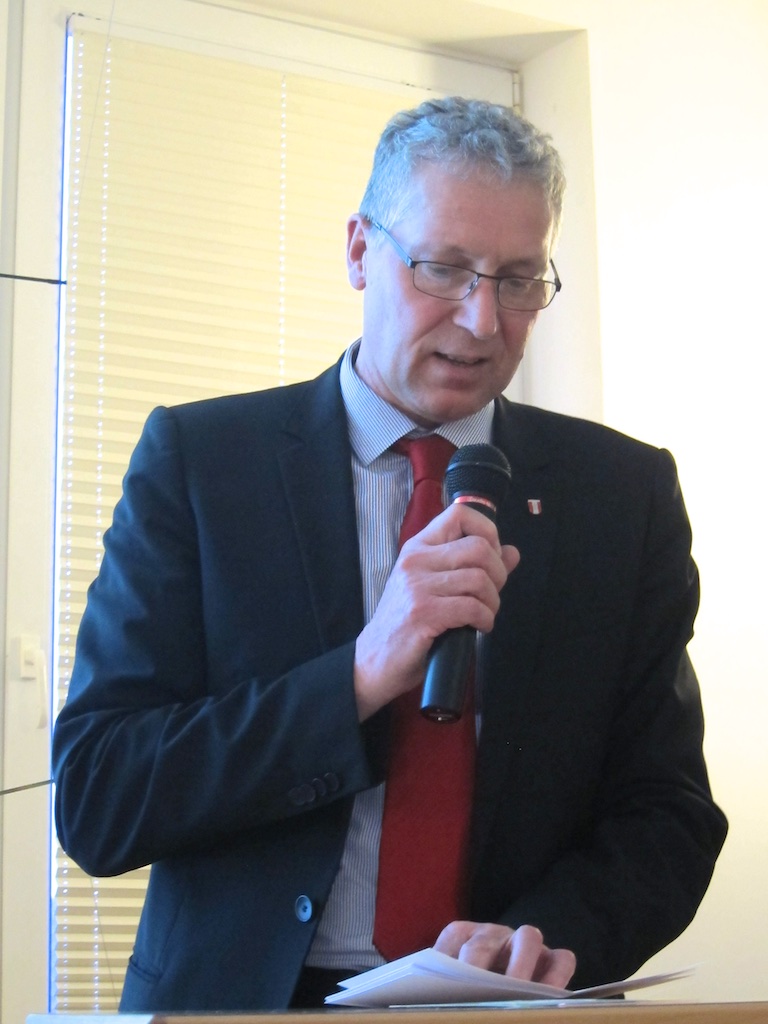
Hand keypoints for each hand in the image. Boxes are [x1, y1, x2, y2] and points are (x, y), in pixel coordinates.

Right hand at [353, 503, 518, 719]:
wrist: (374, 660)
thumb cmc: (407, 624)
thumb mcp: (436, 587)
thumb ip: (473, 567)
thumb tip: (511, 552)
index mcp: (418, 547)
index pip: (460, 514)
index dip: (488, 532)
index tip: (491, 559)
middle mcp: (415, 560)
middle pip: (478, 547)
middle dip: (498, 574)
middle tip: (491, 595)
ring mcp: (417, 586)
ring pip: (479, 579)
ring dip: (492, 602)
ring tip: (484, 615)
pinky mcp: (422, 613)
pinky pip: (472, 607)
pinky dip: (485, 619)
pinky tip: (478, 627)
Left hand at [434, 921, 576, 988]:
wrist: (497, 980)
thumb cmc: (469, 985)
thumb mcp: (452, 981)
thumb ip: (445, 984)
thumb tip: (432, 1001)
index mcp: (461, 936)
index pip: (453, 941)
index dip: (448, 963)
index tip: (445, 986)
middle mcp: (492, 934)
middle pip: (483, 943)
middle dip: (479, 967)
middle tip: (478, 991)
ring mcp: (523, 943)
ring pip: (528, 938)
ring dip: (521, 964)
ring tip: (517, 990)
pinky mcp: (551, 958)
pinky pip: (562, 958)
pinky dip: (558, 973)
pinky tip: (551, 993)